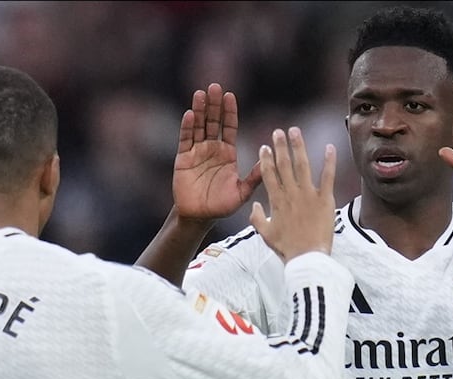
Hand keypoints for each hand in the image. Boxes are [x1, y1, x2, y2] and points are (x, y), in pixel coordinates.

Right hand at [172, 83, 261, 221]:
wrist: (199, 217)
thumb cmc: (221, 206)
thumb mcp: (242, 192)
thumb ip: (254, 177)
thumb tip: (270, 161)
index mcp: (227, 153)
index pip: (229, 127)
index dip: (229, 112)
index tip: (230, 96)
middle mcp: (212, 148)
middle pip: (213, 121)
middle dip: (214, 104)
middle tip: (215, 86)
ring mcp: (196, 152)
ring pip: (198, 126)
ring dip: (199, 110)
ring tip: (200, 94)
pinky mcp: (183, 158)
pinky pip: (185, 140)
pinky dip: (187, 127)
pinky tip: (189, 115)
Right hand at [249, 127, 336, 262]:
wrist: (307, 257)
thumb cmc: (287, 248)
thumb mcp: (266, 235)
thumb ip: (257, 218)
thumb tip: (255, 205)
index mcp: (277, 201)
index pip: (269, 174)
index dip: (266, 159)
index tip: (265, 147)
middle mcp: (291, 194)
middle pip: (284, 165)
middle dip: (280, 146)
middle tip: (278, 132)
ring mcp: (308, 195)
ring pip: (302, 165)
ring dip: (298, 146)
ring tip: (295, 131)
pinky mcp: (325, 199)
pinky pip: (328, 176)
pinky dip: (329, 161)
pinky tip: (329, 147)